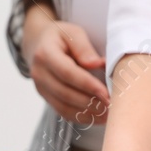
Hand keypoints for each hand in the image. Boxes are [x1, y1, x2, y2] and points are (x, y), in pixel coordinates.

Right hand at [21, 3, 108, 124]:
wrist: (39, 44)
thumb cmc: (61, 37)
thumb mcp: (73, 33)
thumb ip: (84, 48)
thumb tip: (97, 64)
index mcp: (45, 54)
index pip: (67, 73)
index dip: (88, 85)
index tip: (106, 93)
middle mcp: (39, 73)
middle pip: (65, 93)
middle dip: (90, 102)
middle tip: (111, 106)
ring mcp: (41, 88)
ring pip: (64, 107)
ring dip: (87, 113)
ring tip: (108, 114)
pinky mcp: (46, 98)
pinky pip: (63, 112)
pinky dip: (81, 117)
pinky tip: (98, 117)